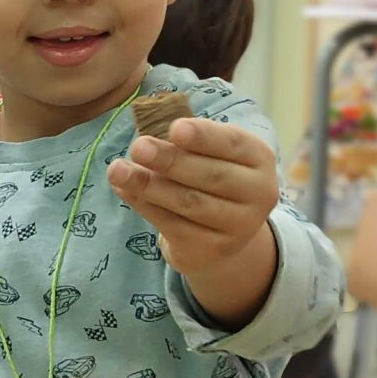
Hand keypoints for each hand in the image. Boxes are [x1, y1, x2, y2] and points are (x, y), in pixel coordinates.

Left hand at [108, 116, 281, 326]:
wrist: (220, 234)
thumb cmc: (210, 179)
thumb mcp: (211, 154)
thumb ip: (186, 142)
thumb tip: (147, 134)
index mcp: (259, 159)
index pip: (233, 144)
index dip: (204, 136)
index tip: (174, 128)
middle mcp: (258, 193)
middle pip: (211, 175)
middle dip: (171, 160)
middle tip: (138, 146)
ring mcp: (238, 226)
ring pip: (189, 203)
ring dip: (149, 185)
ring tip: (117, 170)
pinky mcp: (211, 249)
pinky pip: (172, 224)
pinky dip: (144, 205)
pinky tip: (123, 189)